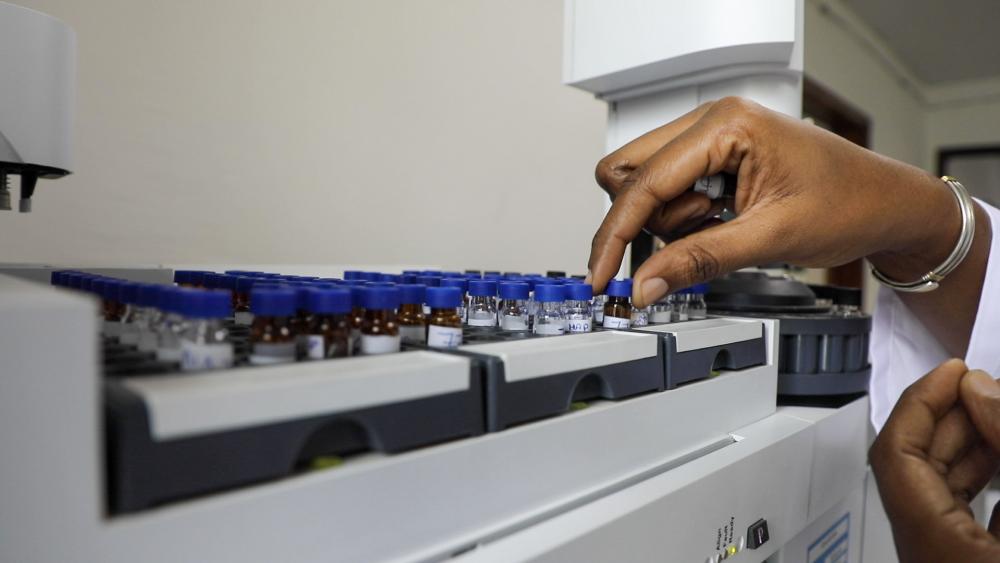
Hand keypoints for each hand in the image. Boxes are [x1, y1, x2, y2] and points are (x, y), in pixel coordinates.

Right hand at [588, 97, 959, 306]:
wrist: (888, 205)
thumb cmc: (849, 204)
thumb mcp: (769, 240)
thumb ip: (698, 261)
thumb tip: (644, 284)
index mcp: (726, 125)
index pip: (643, 182)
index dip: (615, 234)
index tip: (601, 276)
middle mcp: (712, 120)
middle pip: (627, 173)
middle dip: (644, 221)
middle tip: (685, 245)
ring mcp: (711, 136)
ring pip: (643, 184)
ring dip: (670, 222)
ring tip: (722, 228)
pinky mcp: (714, 156)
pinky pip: (667, 190)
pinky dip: (682, 218)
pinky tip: (720, 222)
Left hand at [870, 359, 999, 561]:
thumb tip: (980, 390)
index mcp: (933, 545)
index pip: (895, 454)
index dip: (920, 402)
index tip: (952, 371)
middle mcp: (929, 556)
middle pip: (917, 468)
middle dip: (951, 418)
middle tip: (987, 386)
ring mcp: (946, 559)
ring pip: (941, 491)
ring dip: (970, 446)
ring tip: (998, 411)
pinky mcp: (967, 561)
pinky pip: (960, 514)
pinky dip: (978, 478)